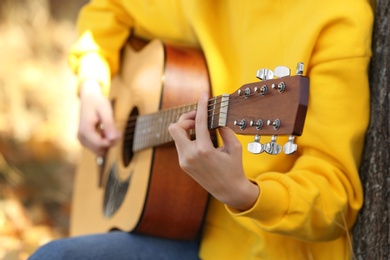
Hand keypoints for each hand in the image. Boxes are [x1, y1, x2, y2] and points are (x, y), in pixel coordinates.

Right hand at [78, 79, 119, 155]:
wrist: (88, 98)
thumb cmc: (97, 102)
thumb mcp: (105, 110)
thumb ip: (109, 124)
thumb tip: (113, 138)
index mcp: (85, 131)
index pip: (101, 145)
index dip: (112, 141)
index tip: (118, 133)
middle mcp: (81, 137)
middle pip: (100, 150)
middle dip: (110, 143)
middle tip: (115, 130)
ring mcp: (82, 139)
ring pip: (99, 150)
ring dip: (107, 142)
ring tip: (108, 129)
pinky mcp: (85, 139)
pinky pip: (97, 147)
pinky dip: (103, 141)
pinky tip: (104, 131)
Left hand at [168, 92, 259, 210]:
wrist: (228, 191)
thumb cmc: (234, 169)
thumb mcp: (234, 147)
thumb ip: (224, 129)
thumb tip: (216, 118)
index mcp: (204, 151)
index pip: (198, 122)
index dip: (201, 105)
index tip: (203, 95)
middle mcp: (190, 156)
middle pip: (175, 127)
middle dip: (185, 118)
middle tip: (198, 118)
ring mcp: (184, 161)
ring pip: (176, 136)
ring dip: (187, 128)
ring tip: (202, 129)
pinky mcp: (183, 164)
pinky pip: (181, 145)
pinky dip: (189, 138)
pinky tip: (201, 139)